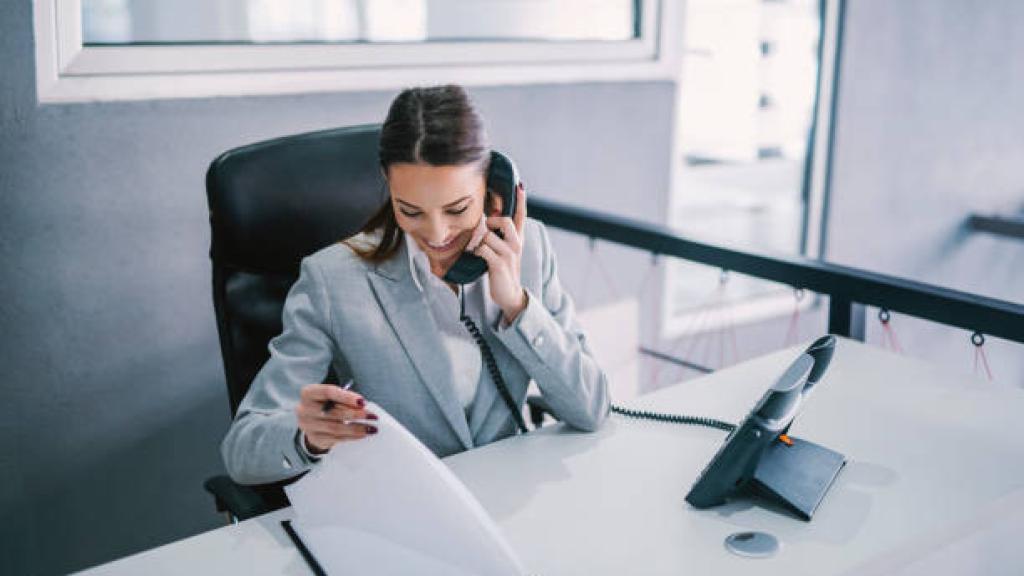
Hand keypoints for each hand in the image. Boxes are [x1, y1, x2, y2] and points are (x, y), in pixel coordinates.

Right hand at [296, 383, 377, 453]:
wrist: (313, 421)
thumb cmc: (327, 404)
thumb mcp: (331, 396)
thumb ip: (344, 398)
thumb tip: (364, 406)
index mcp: (308, 393)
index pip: (328, 392)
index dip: (346, 397)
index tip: (363, 402)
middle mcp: (304, 409)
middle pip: (333, 412)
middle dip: (355, 414)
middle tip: (372, 416)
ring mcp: (308, 426)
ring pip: (336, 428)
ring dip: (356, 428)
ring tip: (371, 428)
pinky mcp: (314, 439)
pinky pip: (336, 438)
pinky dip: (352, 436)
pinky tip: (363, 434)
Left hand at [474, 184, 527, 322]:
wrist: (509, 294)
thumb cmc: (502, 270)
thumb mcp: (505, 250)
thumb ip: (500, 235)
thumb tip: (488, 219)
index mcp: (518, 238)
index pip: (521, 215)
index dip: (520, 200)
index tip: (519, 185)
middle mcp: (516, 244)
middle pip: (503, 220)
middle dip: (490, 222)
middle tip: (486, 231)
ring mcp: (509, 254)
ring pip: (488, 235)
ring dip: (479, 242)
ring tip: (481, 251)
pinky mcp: (499, 264)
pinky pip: (482, 249)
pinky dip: (476, 252)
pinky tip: (477, 257)